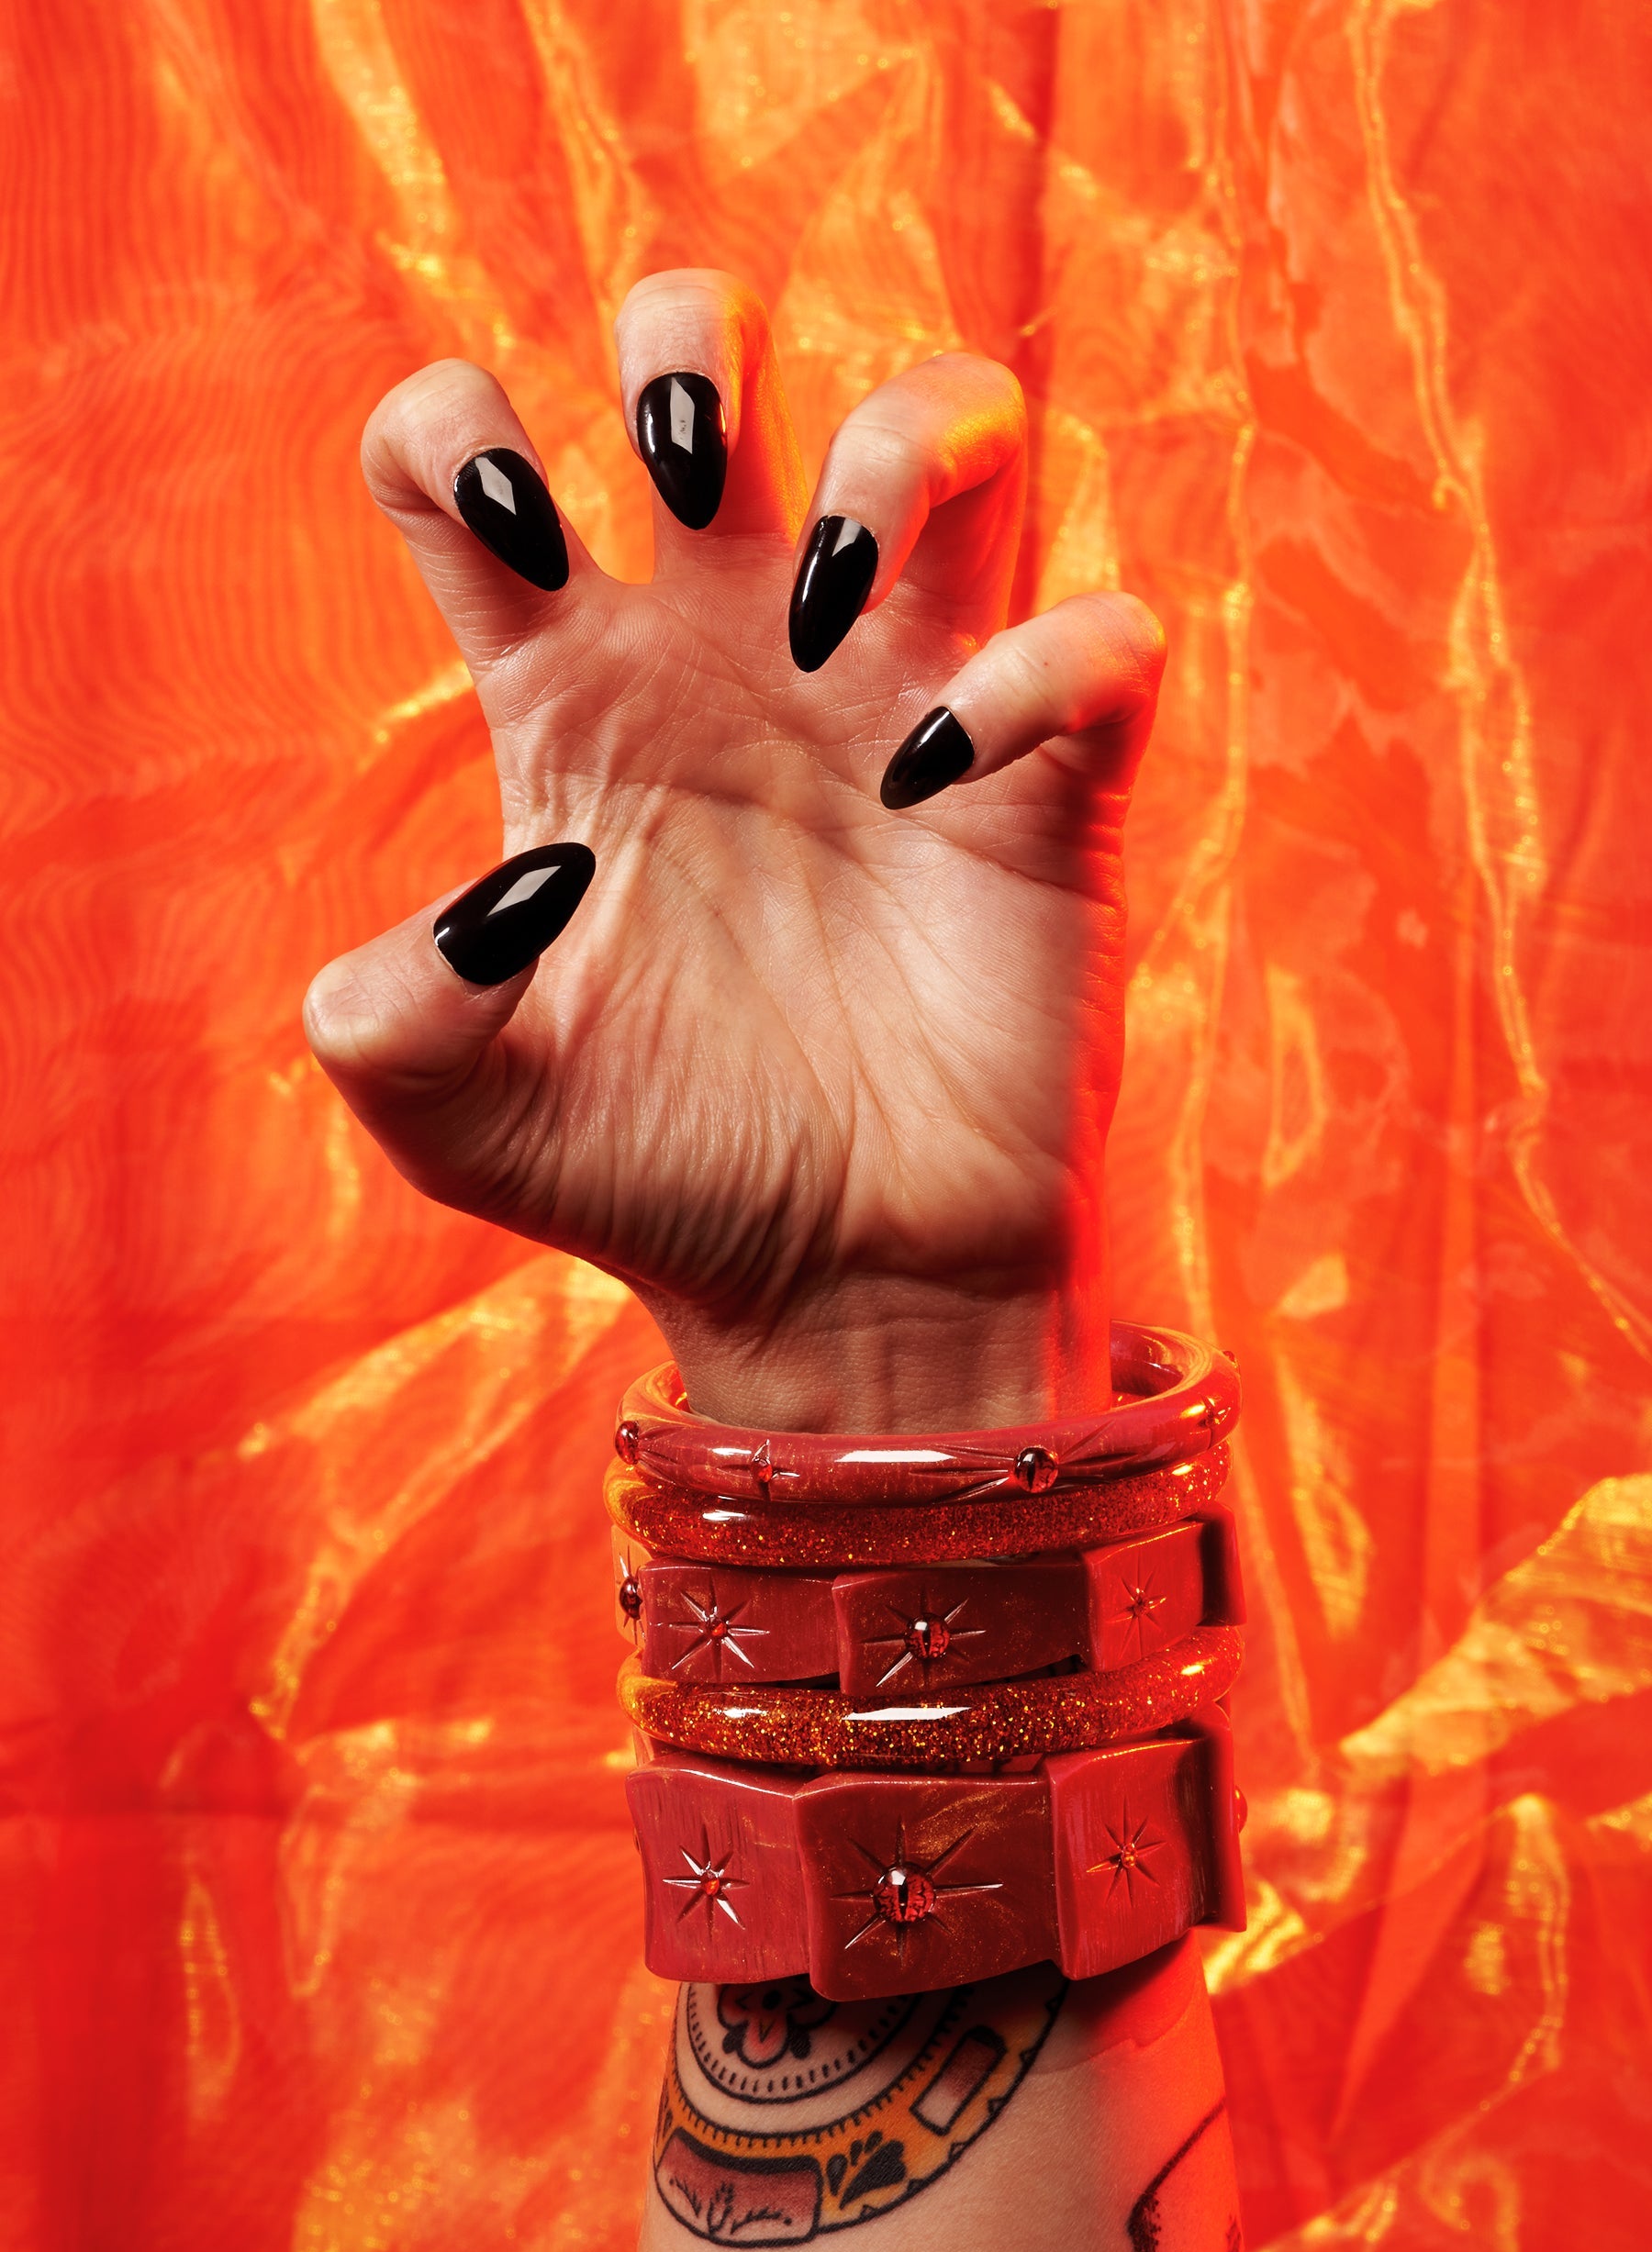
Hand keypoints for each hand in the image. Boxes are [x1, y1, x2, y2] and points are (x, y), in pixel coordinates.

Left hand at [304, 271, 1164, 1428]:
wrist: (837, 1291)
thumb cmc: (650, 1185)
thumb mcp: (457, 1121)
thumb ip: (384, 1011)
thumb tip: (484, 892)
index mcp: (571, 699)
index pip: (476, 464)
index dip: (455, 432)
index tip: (506, 530)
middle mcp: (730, 659)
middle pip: (712, 359)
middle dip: (693, 336)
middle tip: (684, 466)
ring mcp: (899, 702)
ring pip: (950, 427)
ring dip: (903, 444)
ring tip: (834, 598)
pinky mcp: (1048, 786)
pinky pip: (1102, 637)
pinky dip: (1045, 668)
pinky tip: (950, 782)